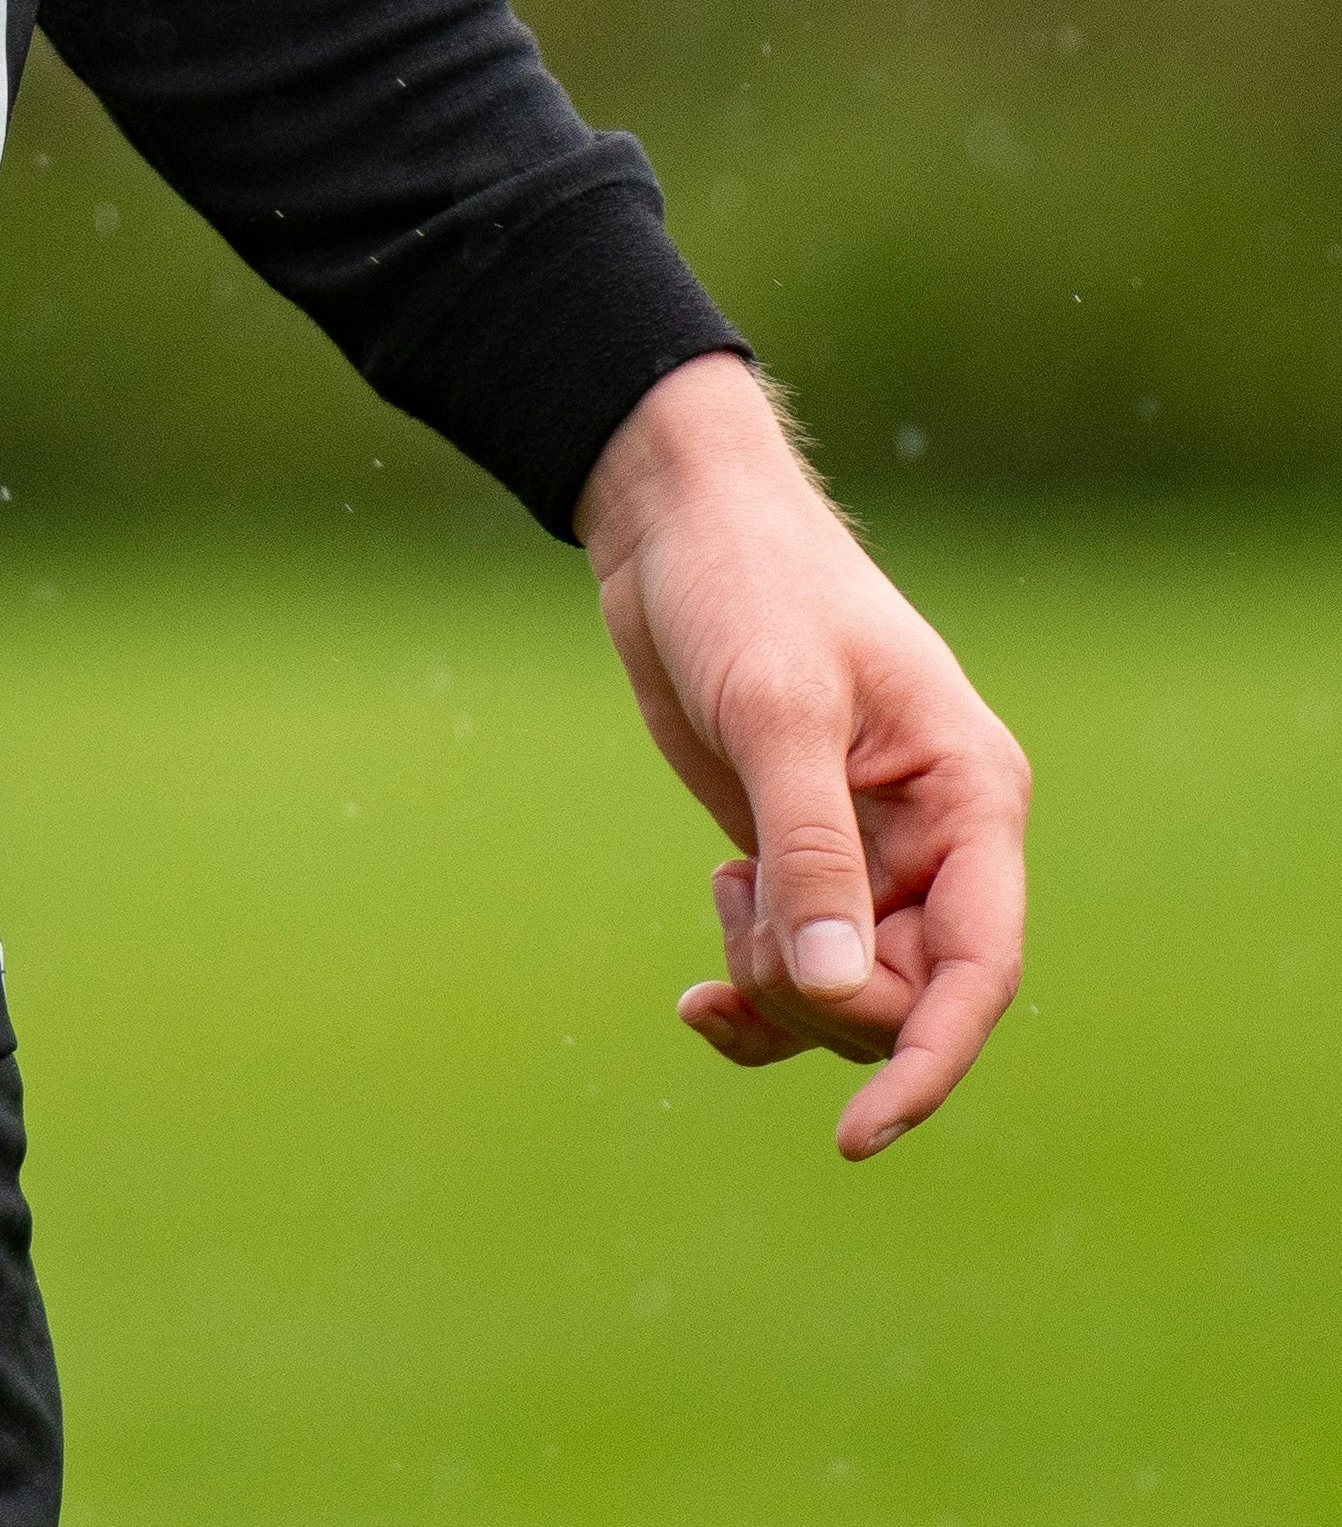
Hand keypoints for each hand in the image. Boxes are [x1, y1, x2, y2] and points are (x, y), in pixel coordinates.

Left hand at [577, 355, 1027, 1160]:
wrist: (676, 525)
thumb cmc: (745, 583)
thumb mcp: (775, 708)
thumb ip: (809, 850)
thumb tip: (836, 992)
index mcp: (971, 798)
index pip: (981, 970)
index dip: (928, 1061)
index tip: (857, 1132)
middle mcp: (939, 839)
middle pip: (906, 996)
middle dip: (818, 989)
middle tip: (739, 904)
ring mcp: (873, 855)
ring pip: (848, 996)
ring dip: (778, 984)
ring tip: (722, 894)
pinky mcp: (806, 859)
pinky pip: (804, 974)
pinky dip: (755, 997)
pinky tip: (701, 1001)